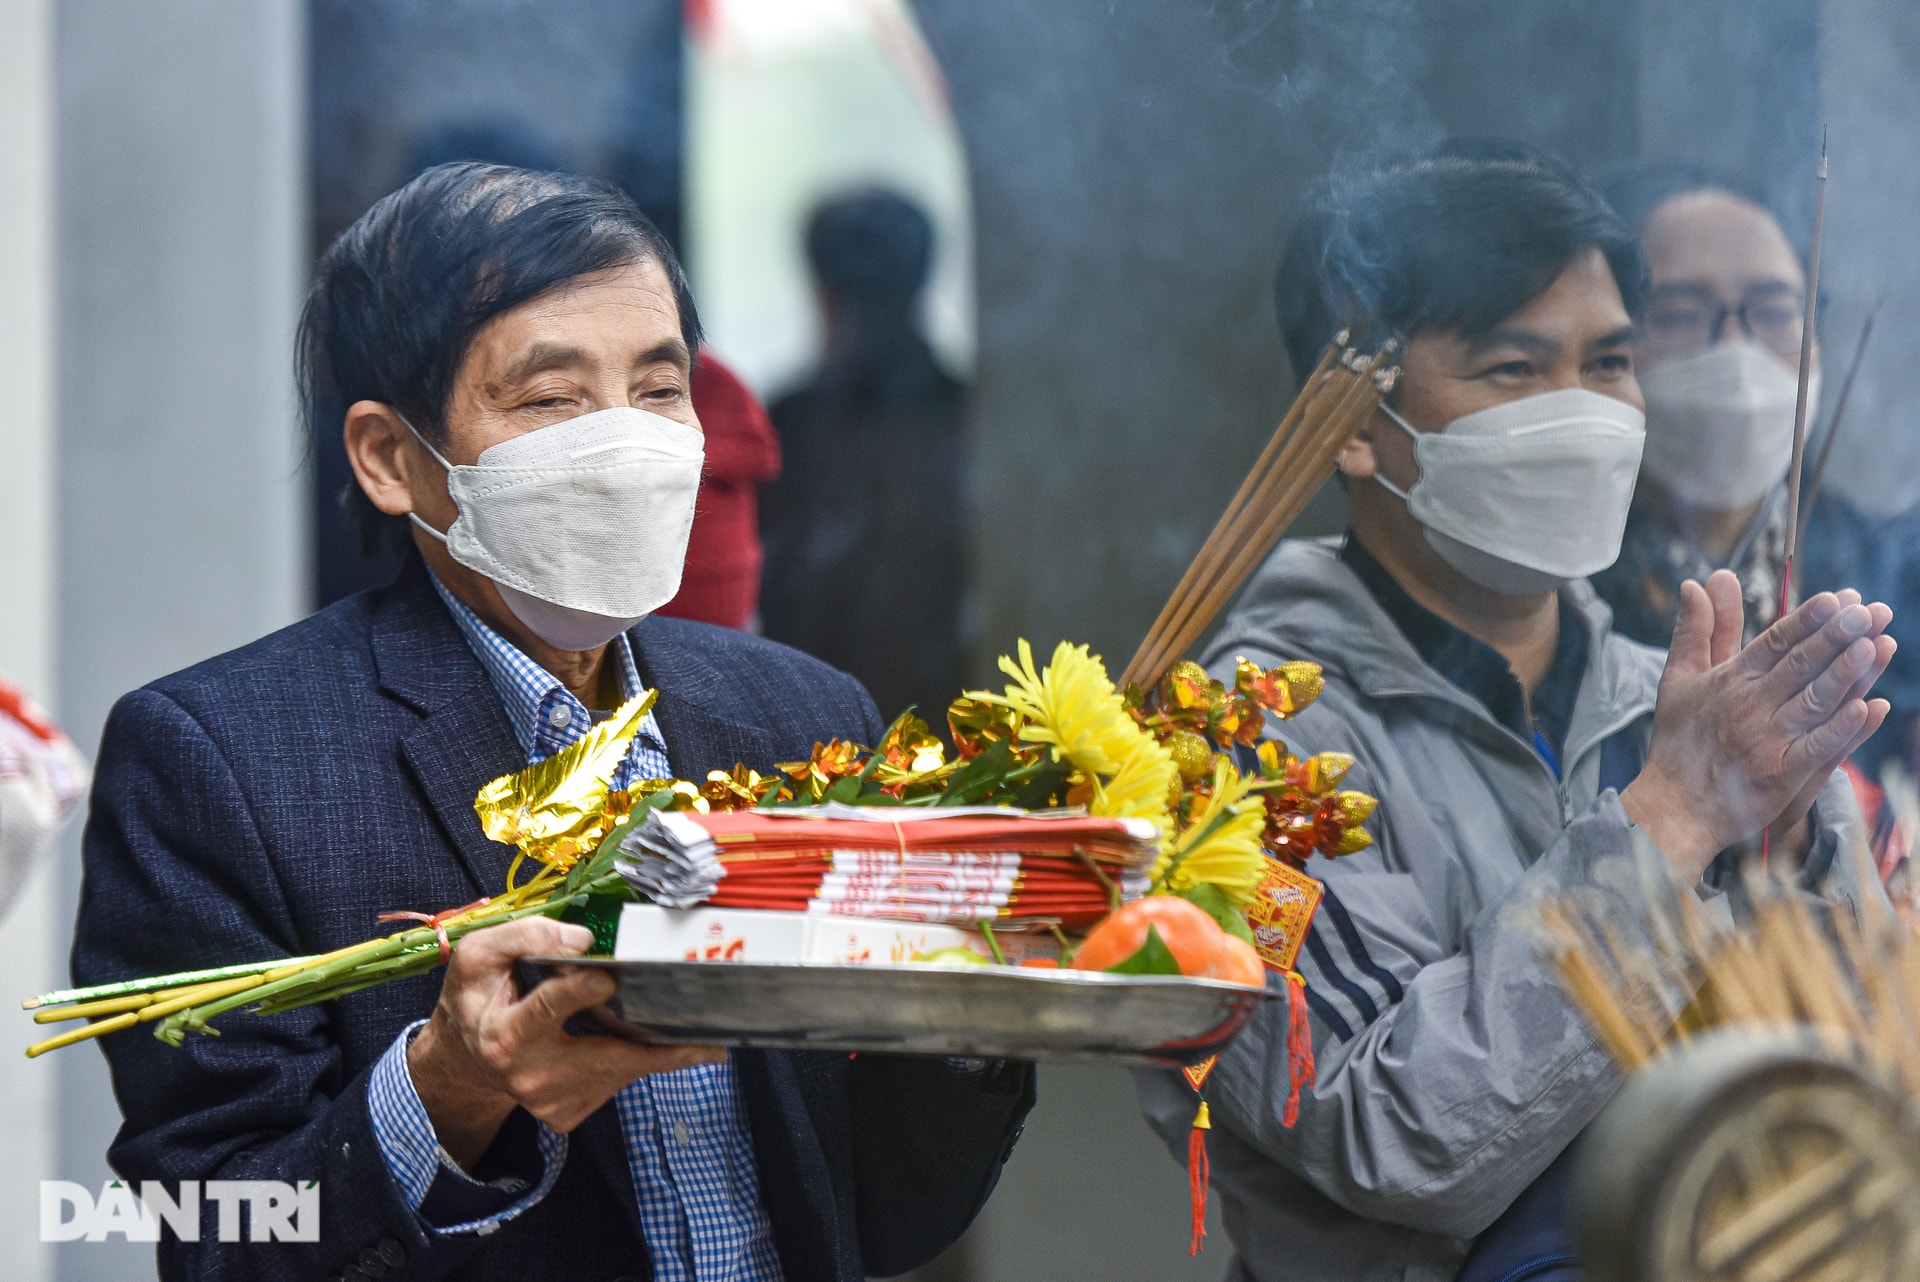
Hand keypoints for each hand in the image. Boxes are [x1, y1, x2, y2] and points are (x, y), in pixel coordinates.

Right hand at [408, 916, 721, 1169]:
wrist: (467, 1056)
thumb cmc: (478, 997)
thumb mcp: (481, 956)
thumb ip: (525, 937)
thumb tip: (583, 938)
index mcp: (503, 1035)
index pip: (548, 1009)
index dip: (580, 990)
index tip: (611, 975)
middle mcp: (529, 1076)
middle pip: (605, 1058)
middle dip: (659, 1049)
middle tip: (708, 1042)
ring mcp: (549, 1101)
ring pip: (618, 1072)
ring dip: (655, 1051)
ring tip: (697, 1037)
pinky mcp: (567, 1113)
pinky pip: (615, 1082)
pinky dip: (636, 1060)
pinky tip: (646, 1039)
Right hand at [1622, 570, 1893, 880]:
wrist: (1674, 806)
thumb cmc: (1679, 740)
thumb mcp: (1680, 678)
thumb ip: (1697, 629)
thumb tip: (1699, 581)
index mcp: (1730, 680)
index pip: (1776, 641)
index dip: (1808, 619)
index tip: (1838, 598)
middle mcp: (1749, 705)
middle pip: (1800, 665)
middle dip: (1836, 636)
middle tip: (1868, 611)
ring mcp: (1767, 740)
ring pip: (1814, 700)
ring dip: (1846, 673)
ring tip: (1876, 645)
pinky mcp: (1780, 775)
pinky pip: (1817, 748)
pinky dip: (1842, 728)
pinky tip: (1868, 707)